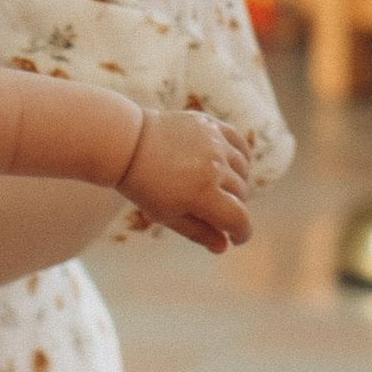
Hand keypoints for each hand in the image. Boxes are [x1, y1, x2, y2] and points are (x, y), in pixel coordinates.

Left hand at [119, 109, 252, 254]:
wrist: (129, 144)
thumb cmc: (145, 185)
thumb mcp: (167, 216)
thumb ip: (199, 232)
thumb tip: (224, 246)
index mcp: (203, 193)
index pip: (239, 219)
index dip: (242, 233)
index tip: (235, 237)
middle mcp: (214, 167)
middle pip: (241, 195)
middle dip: (232, 208)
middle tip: (216, 211)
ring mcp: (214, 143)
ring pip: (243, 170)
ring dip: (236, 183)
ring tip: (219, 188)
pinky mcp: (211, 124)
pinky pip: (239, 143)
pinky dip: (241, 157)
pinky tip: (230, 166)